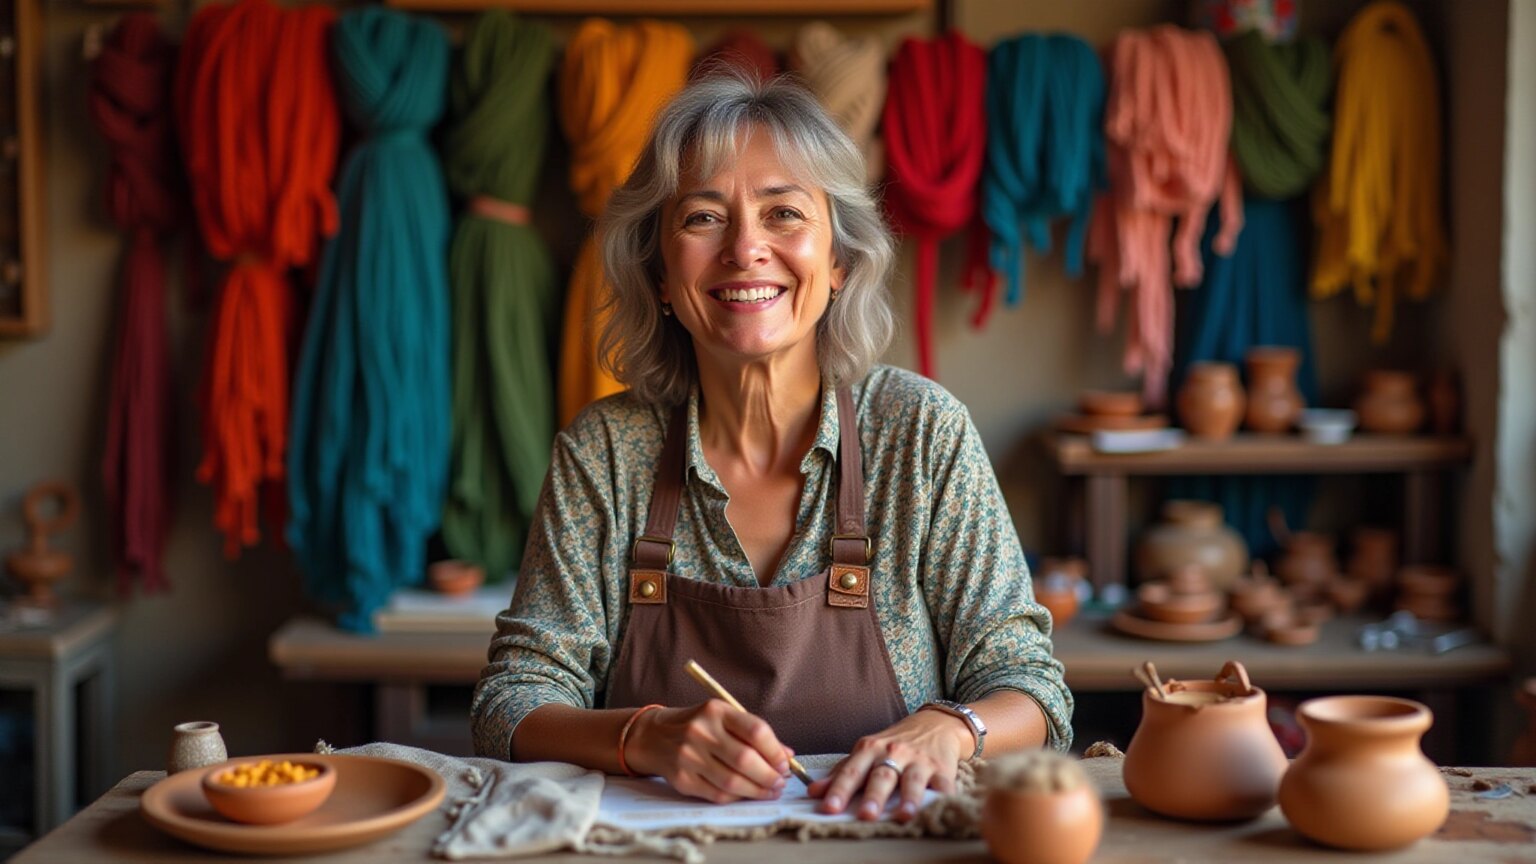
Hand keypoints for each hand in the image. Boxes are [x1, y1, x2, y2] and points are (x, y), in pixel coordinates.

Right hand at [626, 699, 793, 802]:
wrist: (652, 736)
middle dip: (769, 776)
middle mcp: (700, 731)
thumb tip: (787, 755)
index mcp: (716, 711)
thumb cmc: (697, 726)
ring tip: (769, 791)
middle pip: (745, 759)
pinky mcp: (682, 779)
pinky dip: (737, 798)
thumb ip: (753, 734)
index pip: (755, 731)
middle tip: (780, 782)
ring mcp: (688, 756)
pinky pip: (717, 795)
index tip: (784, 762)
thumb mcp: (722, 718)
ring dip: (757, 791)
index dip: (775, 751)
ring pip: (732, 782)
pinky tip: (746, 795)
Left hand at [807, 709, 969, 821]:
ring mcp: (919, 760)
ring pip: (912, 780)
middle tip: (865, 815)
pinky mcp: (942, 769)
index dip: (839, 790)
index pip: (851, 772)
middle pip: (881, 776)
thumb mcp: (867, 751)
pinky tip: (937, 808)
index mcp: (870, 748)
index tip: (828, 808)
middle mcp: (894, 753)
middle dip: (873, 796)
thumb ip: (842, 772)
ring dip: (908, 798)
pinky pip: (942, 785)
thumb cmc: (896, 743)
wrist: (935, 724)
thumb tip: (813, 791)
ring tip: (903, 816)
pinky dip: (941, 797)